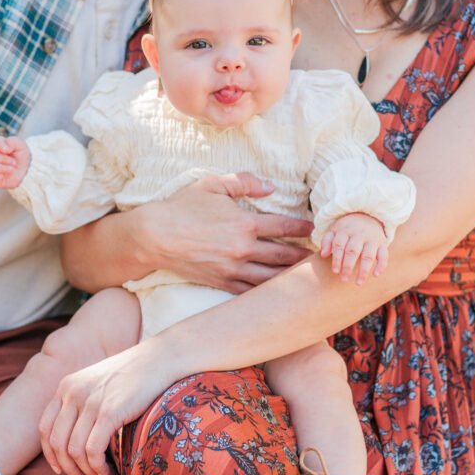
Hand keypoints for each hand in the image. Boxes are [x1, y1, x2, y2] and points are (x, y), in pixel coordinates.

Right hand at [0, 135, 30, 188]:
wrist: (27, 171)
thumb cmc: (22, 157)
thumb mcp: (21, 146)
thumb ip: (13, 141)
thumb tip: (6, 148)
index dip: (1, 145)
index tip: (9, 150)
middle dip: (3, 159)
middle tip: (14, 162)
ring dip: (2, 168)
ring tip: (12, 169)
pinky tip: (4, 176)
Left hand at [39, 342, 174, 474]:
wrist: (159, 359)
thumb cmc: (132, 375)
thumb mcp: (97, 383)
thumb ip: (82, 403)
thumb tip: (73, 441)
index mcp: (66, 386)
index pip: (45, 428)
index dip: (51, 454)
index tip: (61, 469)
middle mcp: (73, 393)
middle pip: (57, 443)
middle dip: (68, 468)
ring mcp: (90, 402)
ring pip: (74, 451)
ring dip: (85, 471)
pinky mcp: (109, 412)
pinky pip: (93, 450)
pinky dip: (97, 467)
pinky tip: (107, 471)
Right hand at [141, 172, 313, 293]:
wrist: (155, 236)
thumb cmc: (182, 207)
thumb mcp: (212, 184)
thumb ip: (243, 181)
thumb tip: (270, 188)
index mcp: (244, 223)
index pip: (284, 227)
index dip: (303, 228)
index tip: (314, 230)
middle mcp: (243, 248)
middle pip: (284, 255)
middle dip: (304, 256)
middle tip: (320, 257)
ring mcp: (233, 269)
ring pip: (272, 278)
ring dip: (291, 278)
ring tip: (305, 278)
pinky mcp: (222, 283)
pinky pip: (251, 291)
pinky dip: (267, 293)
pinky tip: (278, 293)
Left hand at [320, 212, 387, 284]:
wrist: (367, 215)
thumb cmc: (347, 228)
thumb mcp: (334, 230)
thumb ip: (327, 241)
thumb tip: (323, 255)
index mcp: (345, 230)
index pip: (339, 245)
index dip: (337, 259)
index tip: (335, 271)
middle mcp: (359, 234)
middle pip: (353, 251)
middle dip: (348, 266)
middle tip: (344, 280)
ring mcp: (372, 239)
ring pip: (368, 255)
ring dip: (364, 270)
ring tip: (359, 283)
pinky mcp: (382, 243)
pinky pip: (384, 255)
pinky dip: (381, 265)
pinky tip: (375, 275)